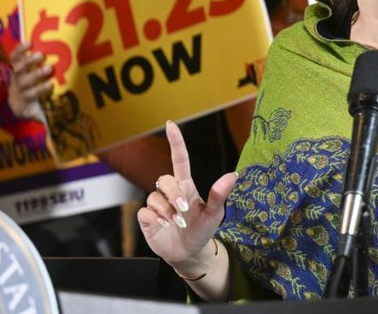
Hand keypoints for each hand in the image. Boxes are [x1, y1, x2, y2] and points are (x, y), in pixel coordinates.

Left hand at [8, 42, 52, 119]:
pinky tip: (29, 43)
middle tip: (49, 68)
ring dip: (28, 62)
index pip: (31, 95)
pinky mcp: (13, 67)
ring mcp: (14, 77)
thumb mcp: (39, 116)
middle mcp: (18, 88)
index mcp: (25, 100)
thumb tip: (58, 133)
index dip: (40, 90)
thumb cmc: (33, 108)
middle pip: (25, 81)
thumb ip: (48, 121)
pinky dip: (19, 50)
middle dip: (36, 75)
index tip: (50, 85)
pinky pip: (13, 57)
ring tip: (40, 54)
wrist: (16, 102)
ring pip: (18, 69)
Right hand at [137, 120, 237, 275]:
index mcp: (186, 186)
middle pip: (164, 179)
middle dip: (173, 193)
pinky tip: (164, 225)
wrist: (190, 253)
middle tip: (183, 210)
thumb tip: (233, 175)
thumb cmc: (202, 230)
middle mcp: (170, 193)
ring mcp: (157, 205)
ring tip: (177, 223)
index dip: (175, 142)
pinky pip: (145, 211)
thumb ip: (220, 195)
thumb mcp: (214, 214)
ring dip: (166, 210)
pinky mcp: (147, 218)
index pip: (179, 159)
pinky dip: (154, 218)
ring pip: (153, 196)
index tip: (170, 124)